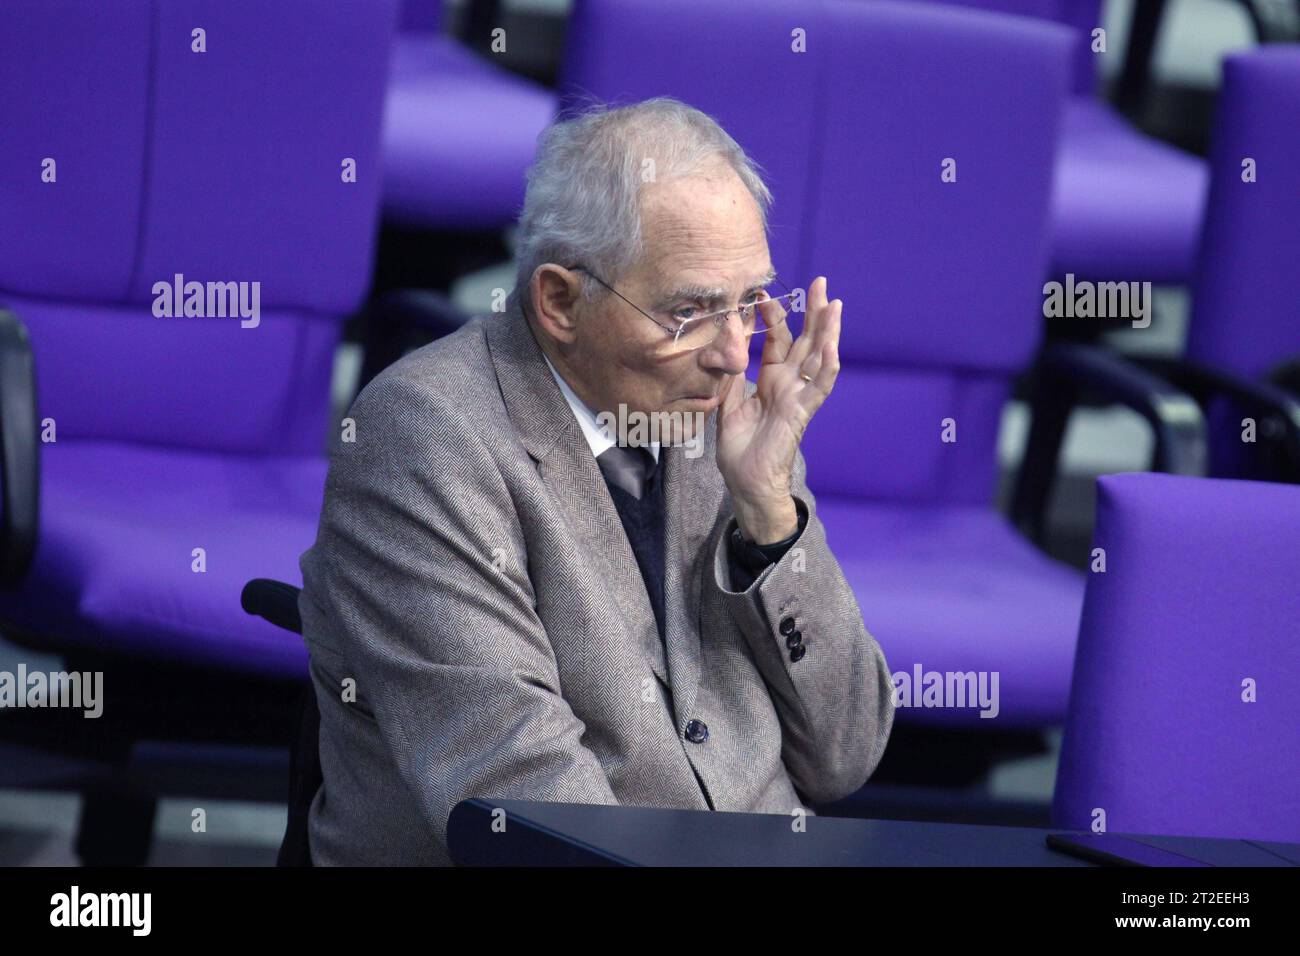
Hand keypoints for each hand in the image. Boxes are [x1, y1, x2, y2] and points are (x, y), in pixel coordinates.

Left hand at [715, 275, 841, 543]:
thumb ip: (729, 370)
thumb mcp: (726, 401)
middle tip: (821, 282)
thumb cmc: (739, 447)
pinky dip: (827, 368)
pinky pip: (819, 388)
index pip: (777, 340)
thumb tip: (726, 337)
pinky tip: (832, 347)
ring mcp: (799, 396)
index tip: (765, 294)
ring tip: (835, 304)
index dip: (774, 317)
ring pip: (818, 357)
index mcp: (771, 380)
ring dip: (828, 331)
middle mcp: (789, 384)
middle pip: (806, 340)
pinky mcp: (802, 412)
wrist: (746, 481)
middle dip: (814, 311)